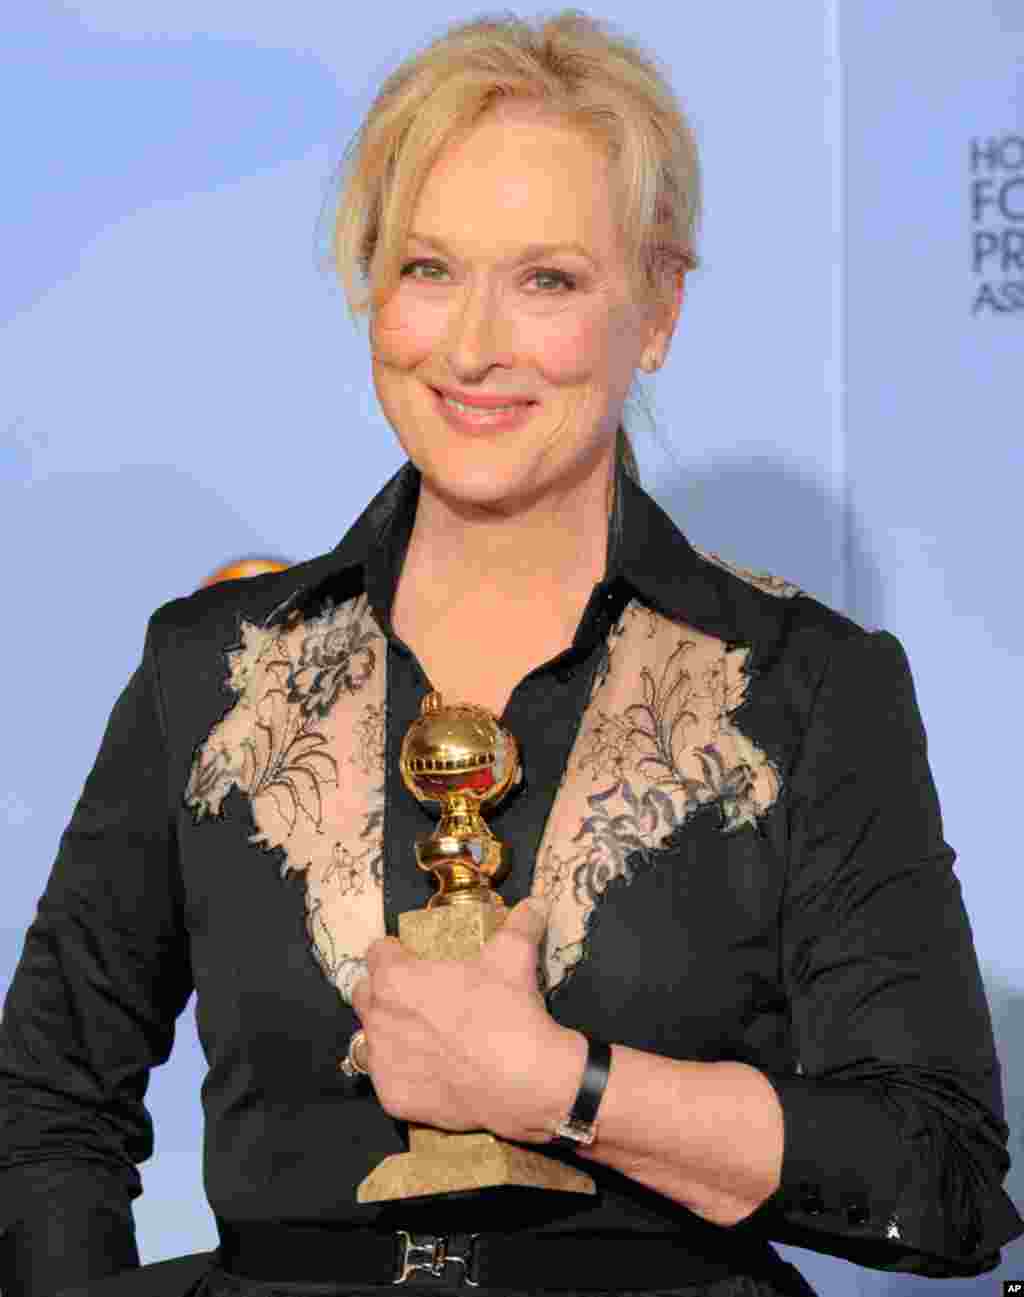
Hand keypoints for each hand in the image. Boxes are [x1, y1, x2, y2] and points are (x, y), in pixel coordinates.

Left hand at [349, 898, 583, 1143]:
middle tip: (420, 995)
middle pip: (365, 994)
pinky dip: (405, 1072)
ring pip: (372, 1038)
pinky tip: (432, 1070)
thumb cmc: (509, 1011)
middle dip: (385, 991)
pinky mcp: (393, 1099)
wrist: (527, 1082)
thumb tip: (535, 904)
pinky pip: (388, 1078)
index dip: (396, 952)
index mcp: (395, 978)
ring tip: (426, 1034)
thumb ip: (519, 924)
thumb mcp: (514, 957)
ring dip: (390, 1031)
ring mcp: (383, 1063)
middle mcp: (378, 1019)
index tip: (414, 958)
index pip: (377, 953)